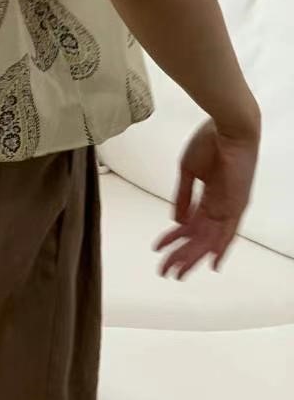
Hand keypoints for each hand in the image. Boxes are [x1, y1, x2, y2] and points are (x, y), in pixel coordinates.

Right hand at [155, 118, 258, 277]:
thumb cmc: (209, 141)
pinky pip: (229, 232)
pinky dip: (220, 248)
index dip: (175, 238)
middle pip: (198, 237)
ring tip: (176, 271)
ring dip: (192, 256)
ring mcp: (229, 206)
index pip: (190, 224)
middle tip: (165, 270)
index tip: (161, 250)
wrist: (228, 127)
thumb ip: (183, 198)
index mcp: (210, 196)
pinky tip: (210, 263)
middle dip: (181, 254)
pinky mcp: (237, 205)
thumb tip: (176, 220)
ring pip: (209, 240)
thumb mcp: (189, 172)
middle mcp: (221, 205)